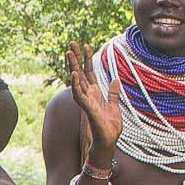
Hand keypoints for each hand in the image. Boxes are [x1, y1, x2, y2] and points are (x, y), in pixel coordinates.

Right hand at [64, 41, 123, 168]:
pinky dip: (76, 84)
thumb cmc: (110, 127)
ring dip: (73, 66)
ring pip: (77, 80)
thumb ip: (113, 93)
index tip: (87, 45)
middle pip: (80, 72)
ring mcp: (86, 101)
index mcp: (95, 93)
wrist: (109, 141)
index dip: (87, 59)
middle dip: (76, 57)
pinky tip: (74, 74)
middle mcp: (88, 95)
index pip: (89, 72)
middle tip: (72, 43)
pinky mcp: (87, 108)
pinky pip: (79, 94)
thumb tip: (115, 80)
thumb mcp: (115, 106)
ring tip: (69, 53)